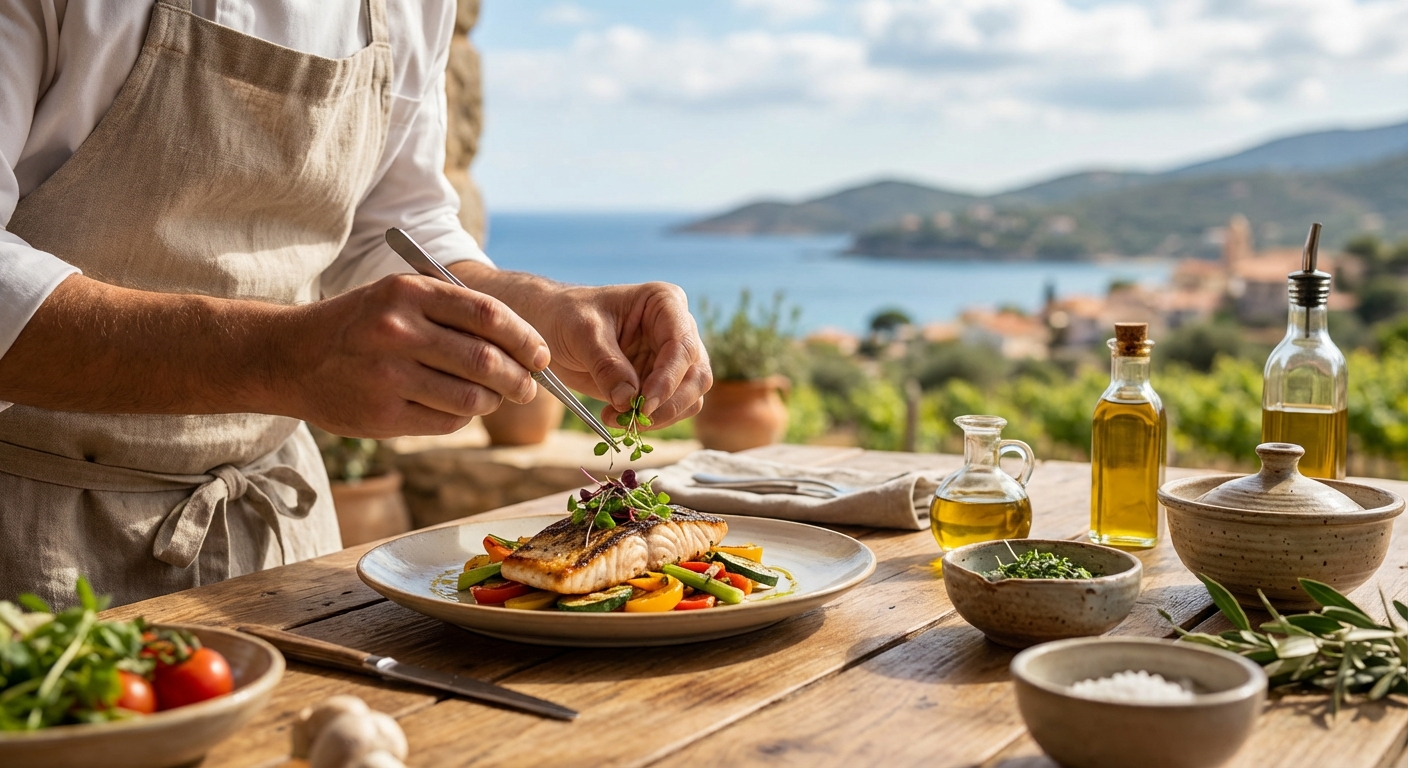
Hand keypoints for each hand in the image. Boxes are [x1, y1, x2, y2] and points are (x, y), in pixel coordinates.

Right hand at [284, 274, 549, 437]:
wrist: (288, 356)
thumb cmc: (359, 325)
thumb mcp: (398, 297)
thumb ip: (452, 312)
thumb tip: (523, 343)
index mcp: (408, 293)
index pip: (488, 314)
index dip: (525, 338)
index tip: (541, 355)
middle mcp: (398, 331)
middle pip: (486, 360)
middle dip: (520, 379)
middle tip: (528, 386)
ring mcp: (388, 376)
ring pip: (472, 397)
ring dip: (493, 401)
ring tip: (494, 398)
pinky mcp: (382, 415)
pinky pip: (447, 421)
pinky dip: (463, 417)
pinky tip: (456, 408)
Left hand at [527, 282, 711, 428]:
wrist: (552, 328)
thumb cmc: (568, 316)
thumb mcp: (582, 333)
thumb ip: (606, 364)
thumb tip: (628, 400)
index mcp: (665, 303)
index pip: (682, 346)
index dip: (668, 378)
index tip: (643, 404)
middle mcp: (678, 330)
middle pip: (696, 376)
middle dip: (669, 404)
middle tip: (633, 420)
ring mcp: (672, 359)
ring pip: (690, 398)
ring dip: (660, 417)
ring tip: (617, 419)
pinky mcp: (661, 383)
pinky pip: (671, 410)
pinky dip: (650, 422)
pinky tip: (617, 418)